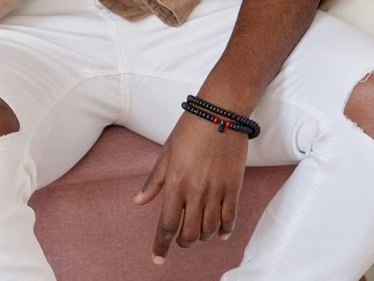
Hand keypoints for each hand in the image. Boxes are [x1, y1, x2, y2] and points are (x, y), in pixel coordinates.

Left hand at [133, 111, 250, 264]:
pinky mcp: (233, 187)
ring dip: (202, 237)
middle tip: (181, 241)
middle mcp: (195, 191)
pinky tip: (219, 233)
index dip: (161, 245)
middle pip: (189, 233)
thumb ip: (154, 181)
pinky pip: (230, 218)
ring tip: (199, 233)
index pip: (166, 224)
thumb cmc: (189, 130)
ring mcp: (216, 191)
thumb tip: (139, 202)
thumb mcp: (166, 153)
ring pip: (209, 229)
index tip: (157, 259)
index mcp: (175, 183)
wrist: (220, 114)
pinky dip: (224, 231)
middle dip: (183, 243)